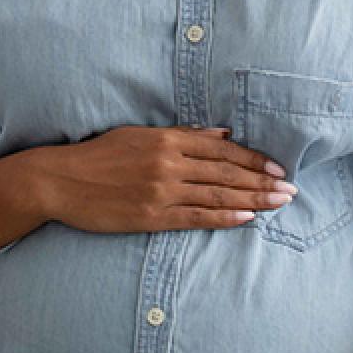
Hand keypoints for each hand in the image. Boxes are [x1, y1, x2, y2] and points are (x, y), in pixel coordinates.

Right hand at [29, 126, 294, 232]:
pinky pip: (196, 217)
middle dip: (262, 181)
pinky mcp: (152, 215)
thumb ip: (182, 135)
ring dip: (253, 199)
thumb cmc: (98, 156)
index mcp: (165, 139)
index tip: (277, 167)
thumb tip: (222, 134)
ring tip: (279, 204)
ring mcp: (161, 191)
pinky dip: (224, 216)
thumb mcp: (138, 135)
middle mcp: (168, 163)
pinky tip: (247, 218)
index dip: (253, 159)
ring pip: (217, 194)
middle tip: (291, 189)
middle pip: (226, 172)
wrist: (61, 181)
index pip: (221, 149)